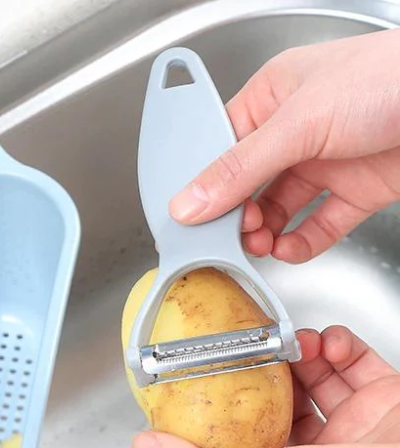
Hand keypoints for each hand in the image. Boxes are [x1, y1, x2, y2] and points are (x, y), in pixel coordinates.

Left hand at [132, 327, 399, 447]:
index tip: (202, 377)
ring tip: (291, 340)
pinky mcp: (390, 397)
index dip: (222, 410)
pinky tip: (329, 341)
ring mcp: (358, 424)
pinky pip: (357, 361)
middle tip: (250, 346)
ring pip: (315, 376)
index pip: (243, 439)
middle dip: (263, 371)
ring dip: (298, 352)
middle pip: (279, 402)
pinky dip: (339, 344)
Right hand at [169, 29, 399, 262]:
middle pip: (246, 185)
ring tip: (259, 245)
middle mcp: (295, 132)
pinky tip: (290, 249)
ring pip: (279, 210)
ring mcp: (325, 162)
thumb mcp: (299, 122)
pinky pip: (318, 226)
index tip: (190, 218)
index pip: (219, 148)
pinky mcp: (355, 190)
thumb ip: (240, 168)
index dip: (202, 185)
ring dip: (264, 233)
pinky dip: (302, 243)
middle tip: (228, 237)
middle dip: (235, 215)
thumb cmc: (391, 77)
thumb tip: (189, 203)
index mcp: (271, 98)